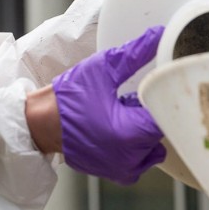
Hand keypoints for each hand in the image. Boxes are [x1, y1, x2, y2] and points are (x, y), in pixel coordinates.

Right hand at [51, 26, 166, 184]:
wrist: (39, 124)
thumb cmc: (67, 99)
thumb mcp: (101, 69)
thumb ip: (134, 54)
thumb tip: (156, 36)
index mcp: (130, 133)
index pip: (168, 114)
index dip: (165, 97)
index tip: (157, 86)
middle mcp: (130, 157)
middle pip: (162, 131)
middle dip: (152, 112)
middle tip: (133, 97)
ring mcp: (123, 169)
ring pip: (153, 146)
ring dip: (145, 130)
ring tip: (125, 113)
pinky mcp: (116, 173)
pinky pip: (140, 160)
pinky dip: (136, 145)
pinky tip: (119, 128)